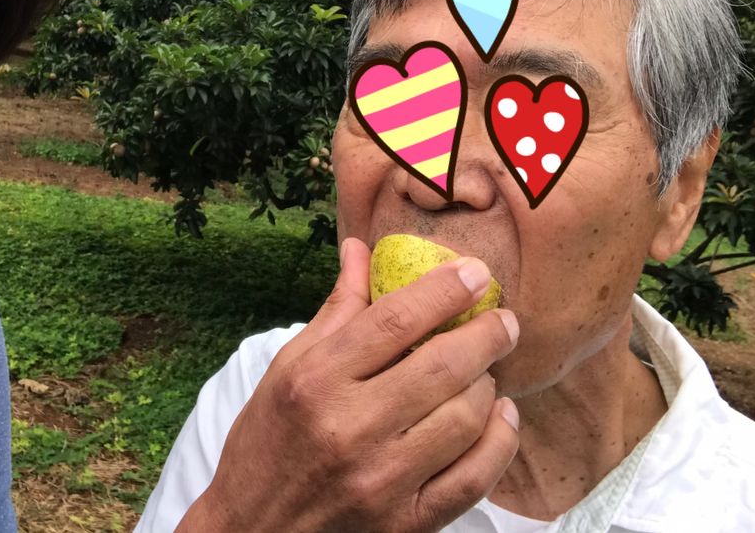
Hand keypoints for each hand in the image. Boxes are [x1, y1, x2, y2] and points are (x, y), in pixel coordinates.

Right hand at [178, 238, 519, 532]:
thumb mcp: (287, 369)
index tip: (476, 272)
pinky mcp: (406, 524)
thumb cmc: (267, 441)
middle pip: (441, 367)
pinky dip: (499, 441)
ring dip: (488, 384)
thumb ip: (335, 311)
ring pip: (465, 418)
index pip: (395, 320)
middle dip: (486, 334)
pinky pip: (474, 477)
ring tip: (486, 371)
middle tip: (503, 319)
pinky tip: (499, 417)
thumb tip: (360, 249)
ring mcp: (380, 481)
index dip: (444, 290)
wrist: (251, 530)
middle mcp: (348, 428)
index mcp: (315, 380)